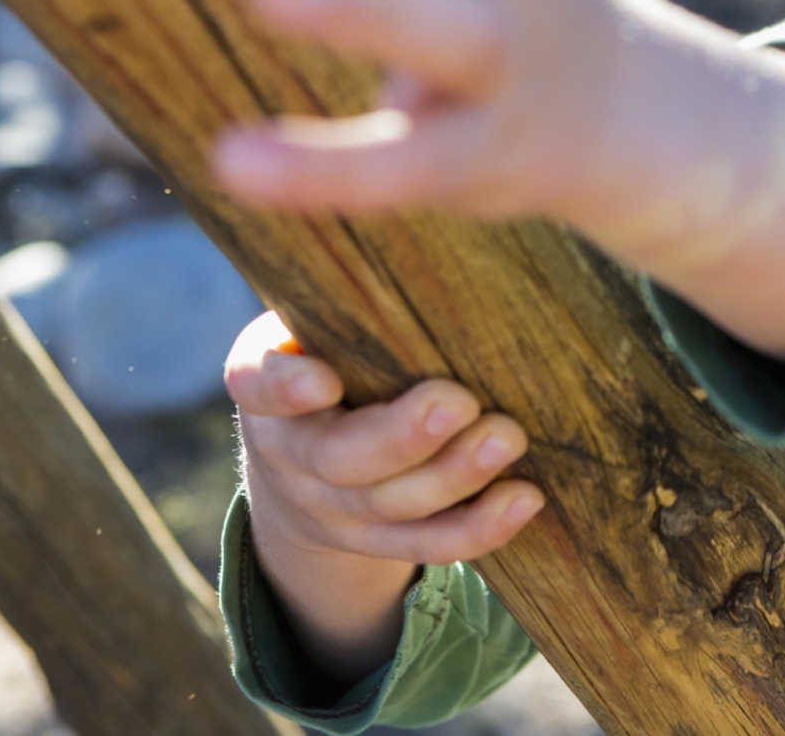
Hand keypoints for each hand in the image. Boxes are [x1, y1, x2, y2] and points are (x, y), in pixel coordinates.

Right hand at [227, 310, 542, 679]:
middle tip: (461, 402)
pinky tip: (524, 498)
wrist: (301, 463)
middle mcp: (291, 454)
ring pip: (390, 505)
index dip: (286, 388)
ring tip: (507, 440)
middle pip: (340, 457)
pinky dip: (478, 528)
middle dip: (403, 436)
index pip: (259, 384)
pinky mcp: (375, 540)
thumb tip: (434, 241)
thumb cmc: (332, 355)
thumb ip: (355, 300)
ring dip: (455, 476)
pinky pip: (425, 543)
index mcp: (266, 384)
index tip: (324, 380)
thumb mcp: (319, 323)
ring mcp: (332, 506)